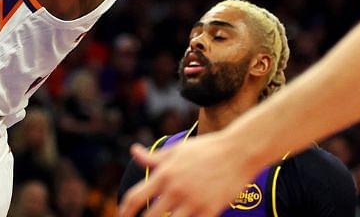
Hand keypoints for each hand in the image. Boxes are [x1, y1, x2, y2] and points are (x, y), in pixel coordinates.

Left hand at [117, 132, 262, 216]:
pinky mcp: (210, 211)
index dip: (124, 211)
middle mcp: (175, 190)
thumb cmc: (206, 149)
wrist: (238, 152)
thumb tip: (133, 151)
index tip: (121, 216)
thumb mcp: (177, 150)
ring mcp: (193, 202)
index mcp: (164, 174)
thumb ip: (153, 158)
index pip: (135, 197)